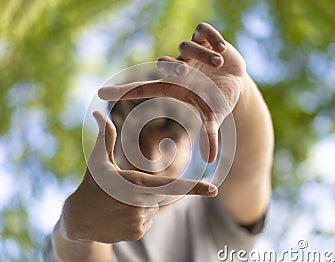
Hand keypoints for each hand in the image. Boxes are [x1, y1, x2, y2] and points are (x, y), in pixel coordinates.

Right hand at [60, 111, 217, 242]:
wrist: (78, 220)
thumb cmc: (91, 185)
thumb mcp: (98, 160)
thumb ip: (105, 137)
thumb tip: (97, 113)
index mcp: (134, 182)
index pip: (170, 185)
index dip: (194, 187)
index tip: (214, 189)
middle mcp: (139, 203)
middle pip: (161, 194)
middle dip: (148, 190)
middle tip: (124, 192)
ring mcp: (138, 221)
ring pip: (154, 207)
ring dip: (142, 203)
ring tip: (120, 204)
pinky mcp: (137, 234)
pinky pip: (148, 221)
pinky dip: (139, 216)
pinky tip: (121, 214)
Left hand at [98, 22, 246, 162]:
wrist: (234, 82)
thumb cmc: (216, 100)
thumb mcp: (213, 116)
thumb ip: (210, 135)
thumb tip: (210, 160)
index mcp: (172, 86)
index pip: (143, 87)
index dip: (123, 91)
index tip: (100, 93)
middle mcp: (178, 67)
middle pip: (165, 63)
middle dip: (173, 67)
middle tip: (186, 72)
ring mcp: (191, 51)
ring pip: (187, 45)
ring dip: (202, 54)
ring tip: (218, 63)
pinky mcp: (206, 37)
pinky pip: (203, 29)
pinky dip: (212, 36)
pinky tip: (222, 48)